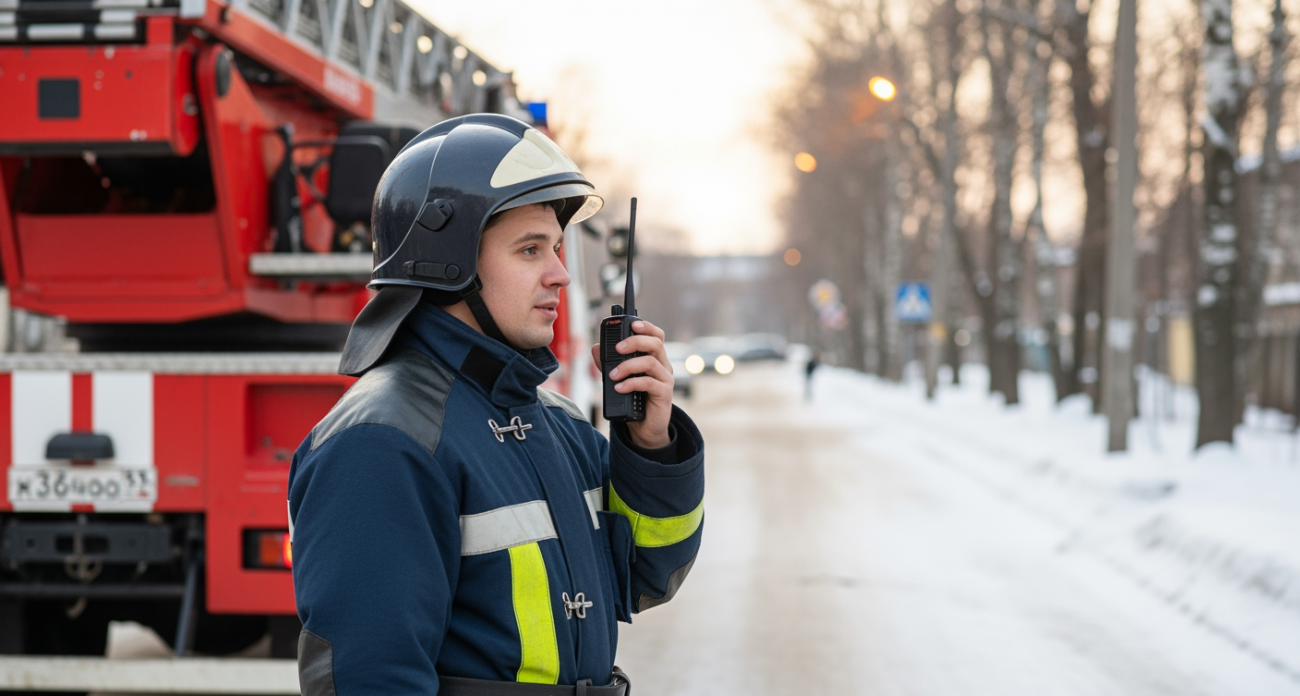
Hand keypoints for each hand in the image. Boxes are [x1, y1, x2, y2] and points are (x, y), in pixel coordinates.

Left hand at [591, 320, 673, 448]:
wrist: (643, 428)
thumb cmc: (633, 399)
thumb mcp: (618, 378)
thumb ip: (608, 362)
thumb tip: (596, 347)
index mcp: (654, 358)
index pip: (656, 335)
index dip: (647, 327)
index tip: (633, 324)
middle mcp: (663, 366)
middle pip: (656, 343)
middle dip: (635, 341)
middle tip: (618, 348)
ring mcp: (665, 379)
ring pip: (651, 362)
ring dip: (629, 366)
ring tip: (613, 375)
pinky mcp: (664, 394)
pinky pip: (650, 383)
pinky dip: (632, 383)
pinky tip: (620, 388)